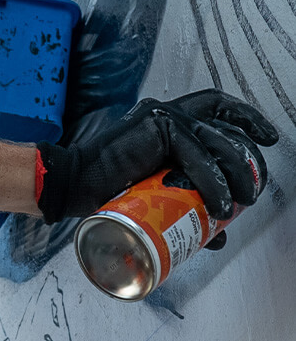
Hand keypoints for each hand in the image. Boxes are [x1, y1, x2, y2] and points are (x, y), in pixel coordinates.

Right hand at [35, 89, 278, 223]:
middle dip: (248, 156)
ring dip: (236, 173)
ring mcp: (161, 114)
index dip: (245, 118)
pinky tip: (218, 202)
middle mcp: (166, 112)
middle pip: (224, 124)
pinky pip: (197, 153)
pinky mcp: (157, 124)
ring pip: (216, 140)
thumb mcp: (156, 194)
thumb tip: (217, 232)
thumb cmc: (106, 189)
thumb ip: (186, 205)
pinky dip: (213, 180)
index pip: (214, 108)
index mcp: (165, 124)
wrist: (73, 184)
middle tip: (253, 187)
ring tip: (238, 203)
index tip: (267, 139)